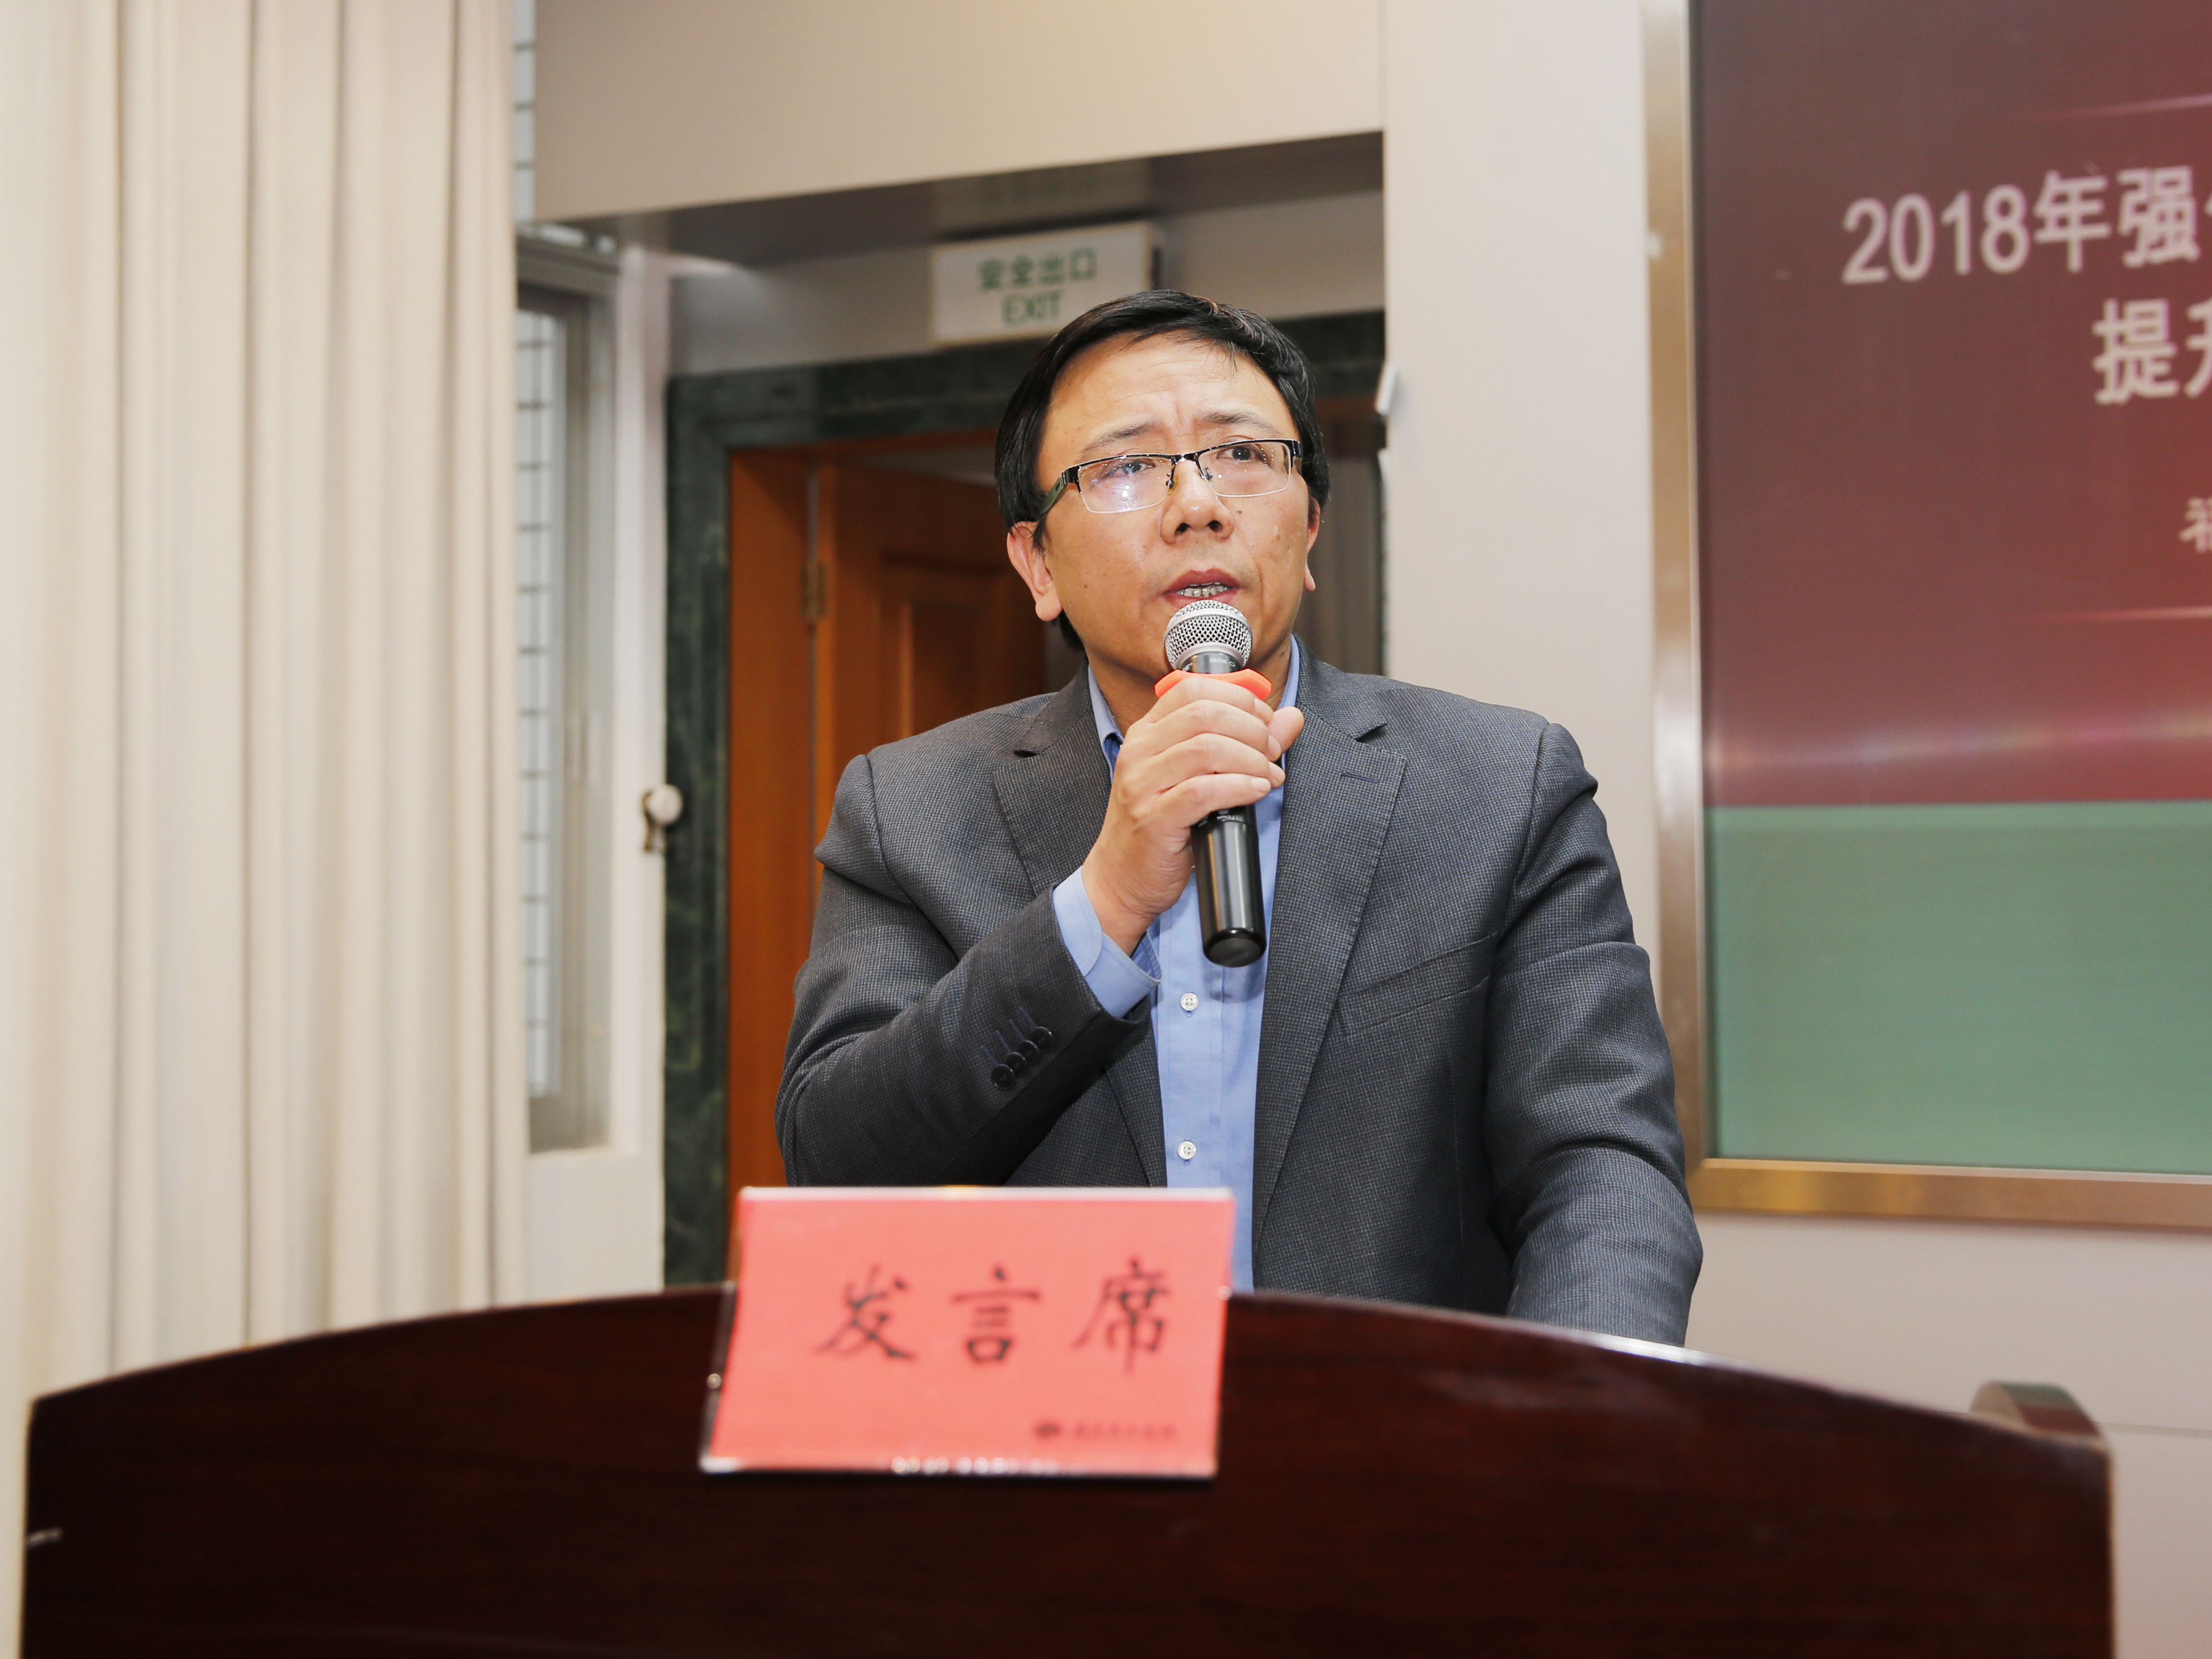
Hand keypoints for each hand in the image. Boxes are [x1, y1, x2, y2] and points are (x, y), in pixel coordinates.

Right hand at [1081, 677, 1305, 954]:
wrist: (1120, 879)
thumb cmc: (1160, 826)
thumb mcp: (1196, 775)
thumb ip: (1242, 741)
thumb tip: (1291, 718)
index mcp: (1147, 733)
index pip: (1192, 689)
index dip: (1238, 697)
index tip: (1265, 719)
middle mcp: (1139, 752)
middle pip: (1204, 714)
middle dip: (1251, 728)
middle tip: (1273, 750)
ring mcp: (1142, 785)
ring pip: (1205, 749)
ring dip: (1250, 759)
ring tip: (1269, 775)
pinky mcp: (1153, 819)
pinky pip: (1202, 792)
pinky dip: (1238, 787)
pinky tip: (1255, 791)